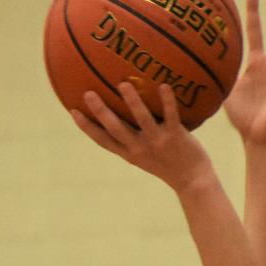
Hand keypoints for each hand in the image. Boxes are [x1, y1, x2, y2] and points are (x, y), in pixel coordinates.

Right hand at [72, 83, 213, 191]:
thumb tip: (121, 114)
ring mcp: (157, 142)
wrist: (192, 180)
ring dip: (132, 102)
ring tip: (123, 85)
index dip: (87, 127)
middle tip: (88, 93)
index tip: (73, 111)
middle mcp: (139, 148)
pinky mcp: (175, 136)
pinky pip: (171, 116)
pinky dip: (168, 101)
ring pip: (142, 120)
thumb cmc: (167, 164)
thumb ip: (132, 139)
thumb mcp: (144, 156)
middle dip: (101, 112)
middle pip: (116, 129)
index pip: (102, 140)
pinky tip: (164, 86)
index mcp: (129, 153)